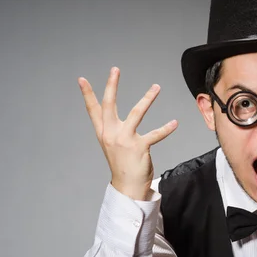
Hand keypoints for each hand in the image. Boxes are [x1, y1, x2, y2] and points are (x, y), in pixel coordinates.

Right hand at [78, 67, 177, 199]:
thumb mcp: (112, 144)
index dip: (87, 95)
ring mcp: (124, 140)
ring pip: (136, 113)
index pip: (93, 110)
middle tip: (115, 69)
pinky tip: (174, 123)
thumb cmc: (122, 163)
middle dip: (111, 86)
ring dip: (148, 98)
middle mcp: (111, 134)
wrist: (127, 186)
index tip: (81, 79)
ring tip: (156, 87)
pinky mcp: (139, 147)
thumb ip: (112, 128)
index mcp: (103, 133)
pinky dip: (166, 129)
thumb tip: (111, 115)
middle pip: (109, 105)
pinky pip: (155, 135)